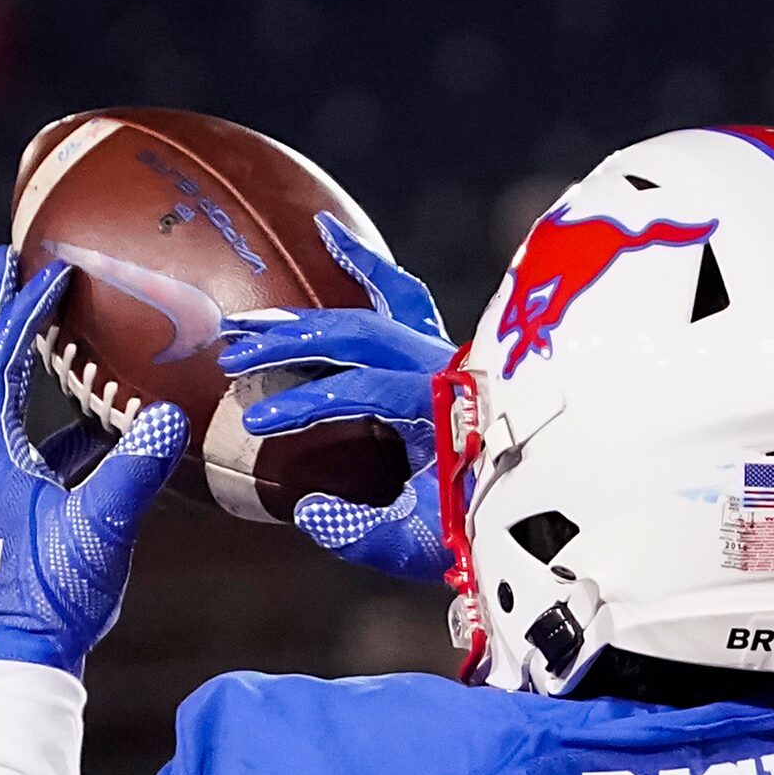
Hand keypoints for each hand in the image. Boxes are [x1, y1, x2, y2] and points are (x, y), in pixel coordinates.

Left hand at [0, 246, 189, 673]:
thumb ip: (134, 474)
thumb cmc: (54, 594)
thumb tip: (170, 417)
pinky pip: (28, 436)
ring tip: (35, 314)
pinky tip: (94, 413)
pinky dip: (49, 407)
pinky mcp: (15, 501)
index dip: (25, 313)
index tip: (52, 270)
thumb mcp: (100, 530)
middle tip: (5, 261)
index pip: (1, 361)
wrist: (22, 652)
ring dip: (11, 350)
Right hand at [225, 212, 453, 583]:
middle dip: (290, 343)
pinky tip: (325, 230)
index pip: (363, 388)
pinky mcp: (441, 350)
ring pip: (374, 307)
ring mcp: (447, 351)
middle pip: (358, 333)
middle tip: (233, 358)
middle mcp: (448, 364)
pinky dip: (364, 263)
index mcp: (446, 406)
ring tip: (246, 317)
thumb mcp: (420, 544)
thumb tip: (307, 510)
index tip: (258, 421)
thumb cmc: (479, 527)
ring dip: (306, 314)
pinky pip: (401, 294)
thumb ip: (360, 533)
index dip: (307, 401)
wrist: (540, 511)